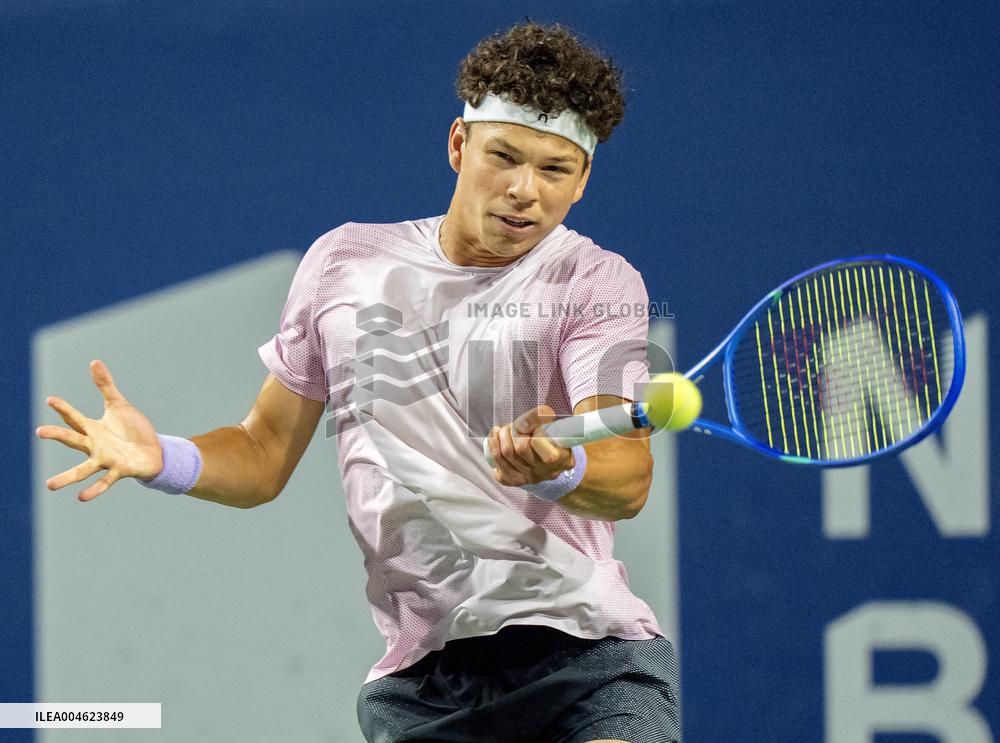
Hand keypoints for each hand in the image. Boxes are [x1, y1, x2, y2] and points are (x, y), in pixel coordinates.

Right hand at [36, 360, 163, 501]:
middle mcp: (95, 446)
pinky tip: (81, 497)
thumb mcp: (119, 405)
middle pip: (74, 440)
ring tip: (50, 485)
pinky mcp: (119, 471)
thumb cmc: (133, 430)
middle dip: (58, 435)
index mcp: (94, 429)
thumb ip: (105, 386)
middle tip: (39, 431)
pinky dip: (94, 489)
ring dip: (67, 477)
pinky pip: (105, 482)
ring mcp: (106, 460)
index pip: (75, 418)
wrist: (154, 451)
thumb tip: (94, 362)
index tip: (51, 399)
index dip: (64, 409)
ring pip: (83, 469)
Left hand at [486, 405, 575, 486]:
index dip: (534, 431)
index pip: (541, 444)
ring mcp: (527, 479)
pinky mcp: (510, 480)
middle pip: (521, 448)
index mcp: (562, 460)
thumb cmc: (549, 439)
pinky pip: (496, 460)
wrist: (542, 460)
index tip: (535, 428)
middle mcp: (545, 473)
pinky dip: (493, 444)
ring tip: (506, 429)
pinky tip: (496, 437)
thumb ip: (539, 418)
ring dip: (503, 434)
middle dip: (515, 430)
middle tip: (517, 425)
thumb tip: (527, 421)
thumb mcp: (552, 426)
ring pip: (506, 452)